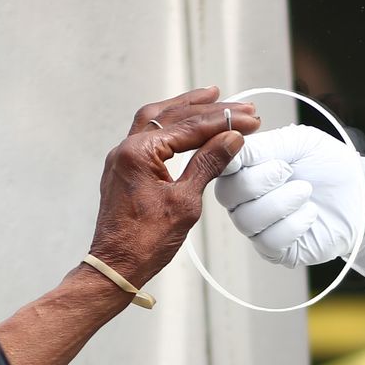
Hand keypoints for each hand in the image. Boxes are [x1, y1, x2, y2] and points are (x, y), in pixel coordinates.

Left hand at [87, 87, 259, 287]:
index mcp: (138, 153)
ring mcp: (123, 159)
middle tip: (239, 106)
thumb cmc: (144, 241)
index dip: (223, 122)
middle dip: (207, 109)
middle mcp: (126, 149)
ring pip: (156, 120)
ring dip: (185, 108)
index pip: (189, 128)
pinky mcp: (125, 170)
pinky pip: (149, 136)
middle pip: (171, 115)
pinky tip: (186, 126)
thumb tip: (231, 138)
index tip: (250, 120)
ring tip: (211, 97)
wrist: (115, 267)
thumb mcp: (185, 202)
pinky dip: (171, 126)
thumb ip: (207, 164)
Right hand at [213, 124, 362, 267]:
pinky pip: (269, 241)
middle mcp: (243, 199)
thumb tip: (232, 145)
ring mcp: (256, 226)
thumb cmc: (327, 164)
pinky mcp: (274, 249)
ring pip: (247, 219)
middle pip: (227, 193)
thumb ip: (264, 144)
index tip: (251, 155)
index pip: (219, 164)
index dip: (230, 160)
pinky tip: (310, 213)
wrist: (359, 193)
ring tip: (306, 191)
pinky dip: (294, 224)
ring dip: (281, 202)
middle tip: (289, 171)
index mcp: (243, 168)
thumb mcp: (298, 142)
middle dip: (260, 180)